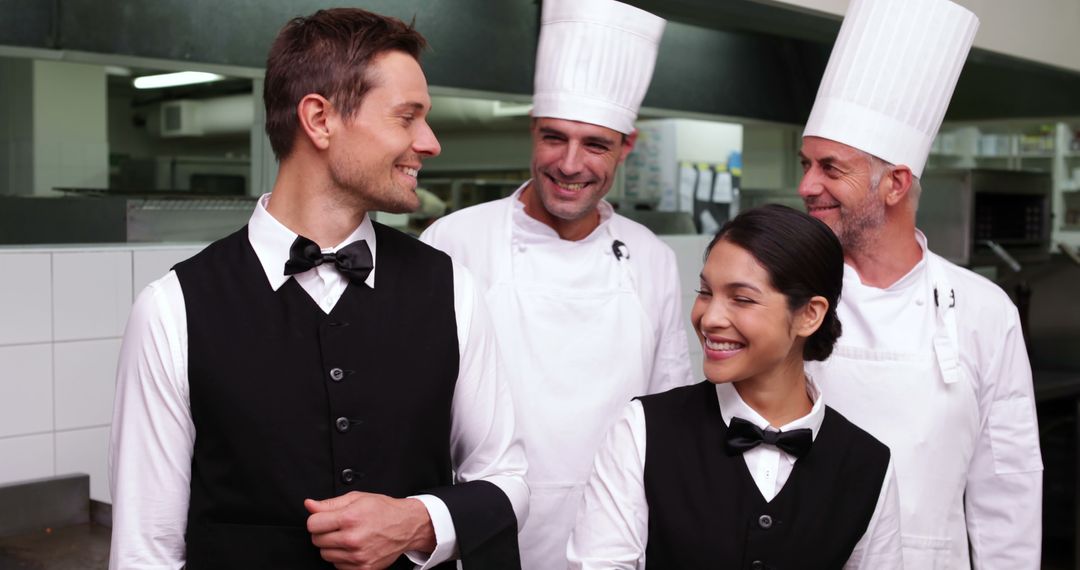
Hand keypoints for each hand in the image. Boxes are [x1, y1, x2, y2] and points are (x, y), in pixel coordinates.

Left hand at [305, 491, 435, 569]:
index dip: (317, 520)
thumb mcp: (357, 498)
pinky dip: (342, 558)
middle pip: (317, 541)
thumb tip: (309, 505)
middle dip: (324, 533)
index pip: (312, 524)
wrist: (406, 526)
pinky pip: (338, 566)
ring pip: (326, 555)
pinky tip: (353, 548)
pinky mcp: (363, 568)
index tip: (324, 519)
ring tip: (347, 537)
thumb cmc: (383, 510)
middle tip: (339, 527)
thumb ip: (329, 503)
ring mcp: (358, 556)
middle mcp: (352, 539)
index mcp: (349, 518)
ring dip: (332, 546)